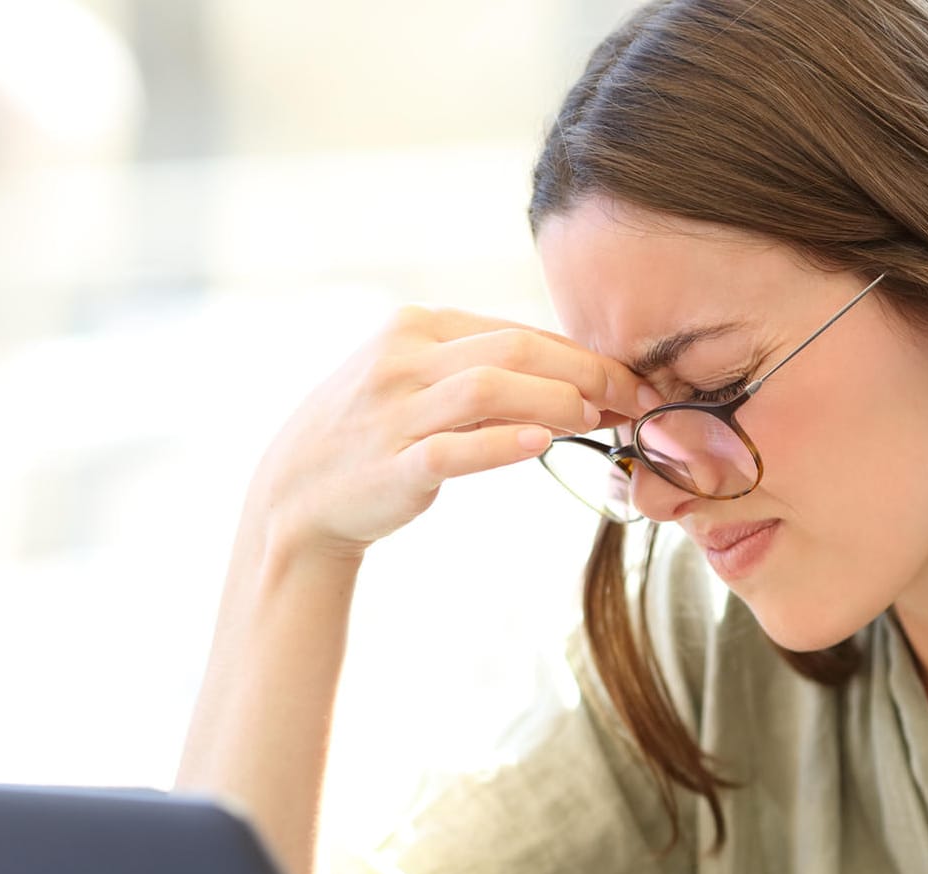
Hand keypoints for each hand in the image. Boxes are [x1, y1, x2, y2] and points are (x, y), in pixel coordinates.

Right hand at [251, 304, 659, 556]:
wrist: (295, 492)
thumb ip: (479, 369)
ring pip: (488, 390)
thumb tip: (574, 375)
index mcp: (415, 327)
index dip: (581, 352)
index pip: (516, 329)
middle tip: (632, 396)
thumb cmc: (372, 433)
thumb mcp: (414, 378)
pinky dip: (502, 444)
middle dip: (584, 371)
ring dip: (554, 401)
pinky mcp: (392, 465)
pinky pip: (454, 450)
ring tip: (595, 420)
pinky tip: (542, 444)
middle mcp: (401, 359)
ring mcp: (393, 411)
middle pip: (512, 350)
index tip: (628, 378)